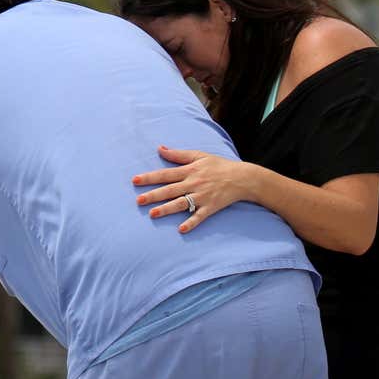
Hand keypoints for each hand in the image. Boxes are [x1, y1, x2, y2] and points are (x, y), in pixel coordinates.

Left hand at [131, 146, 258, 232]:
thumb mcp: (199, 155)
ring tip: (153, 214)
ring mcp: (202, 196)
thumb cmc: (219, 165)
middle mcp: (193, 184)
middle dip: (153, 195)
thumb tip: (159, 148)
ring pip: (181, 203)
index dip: (150, 177)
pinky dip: (191, 222)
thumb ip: (178, 154)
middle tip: (138, 201)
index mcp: (189, 171)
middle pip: (170, 190)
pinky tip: (181, 229)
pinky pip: (199, 216)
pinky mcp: (211, 207)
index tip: (135, 181)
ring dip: (167, 209)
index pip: (165, 174)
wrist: (242, 178)